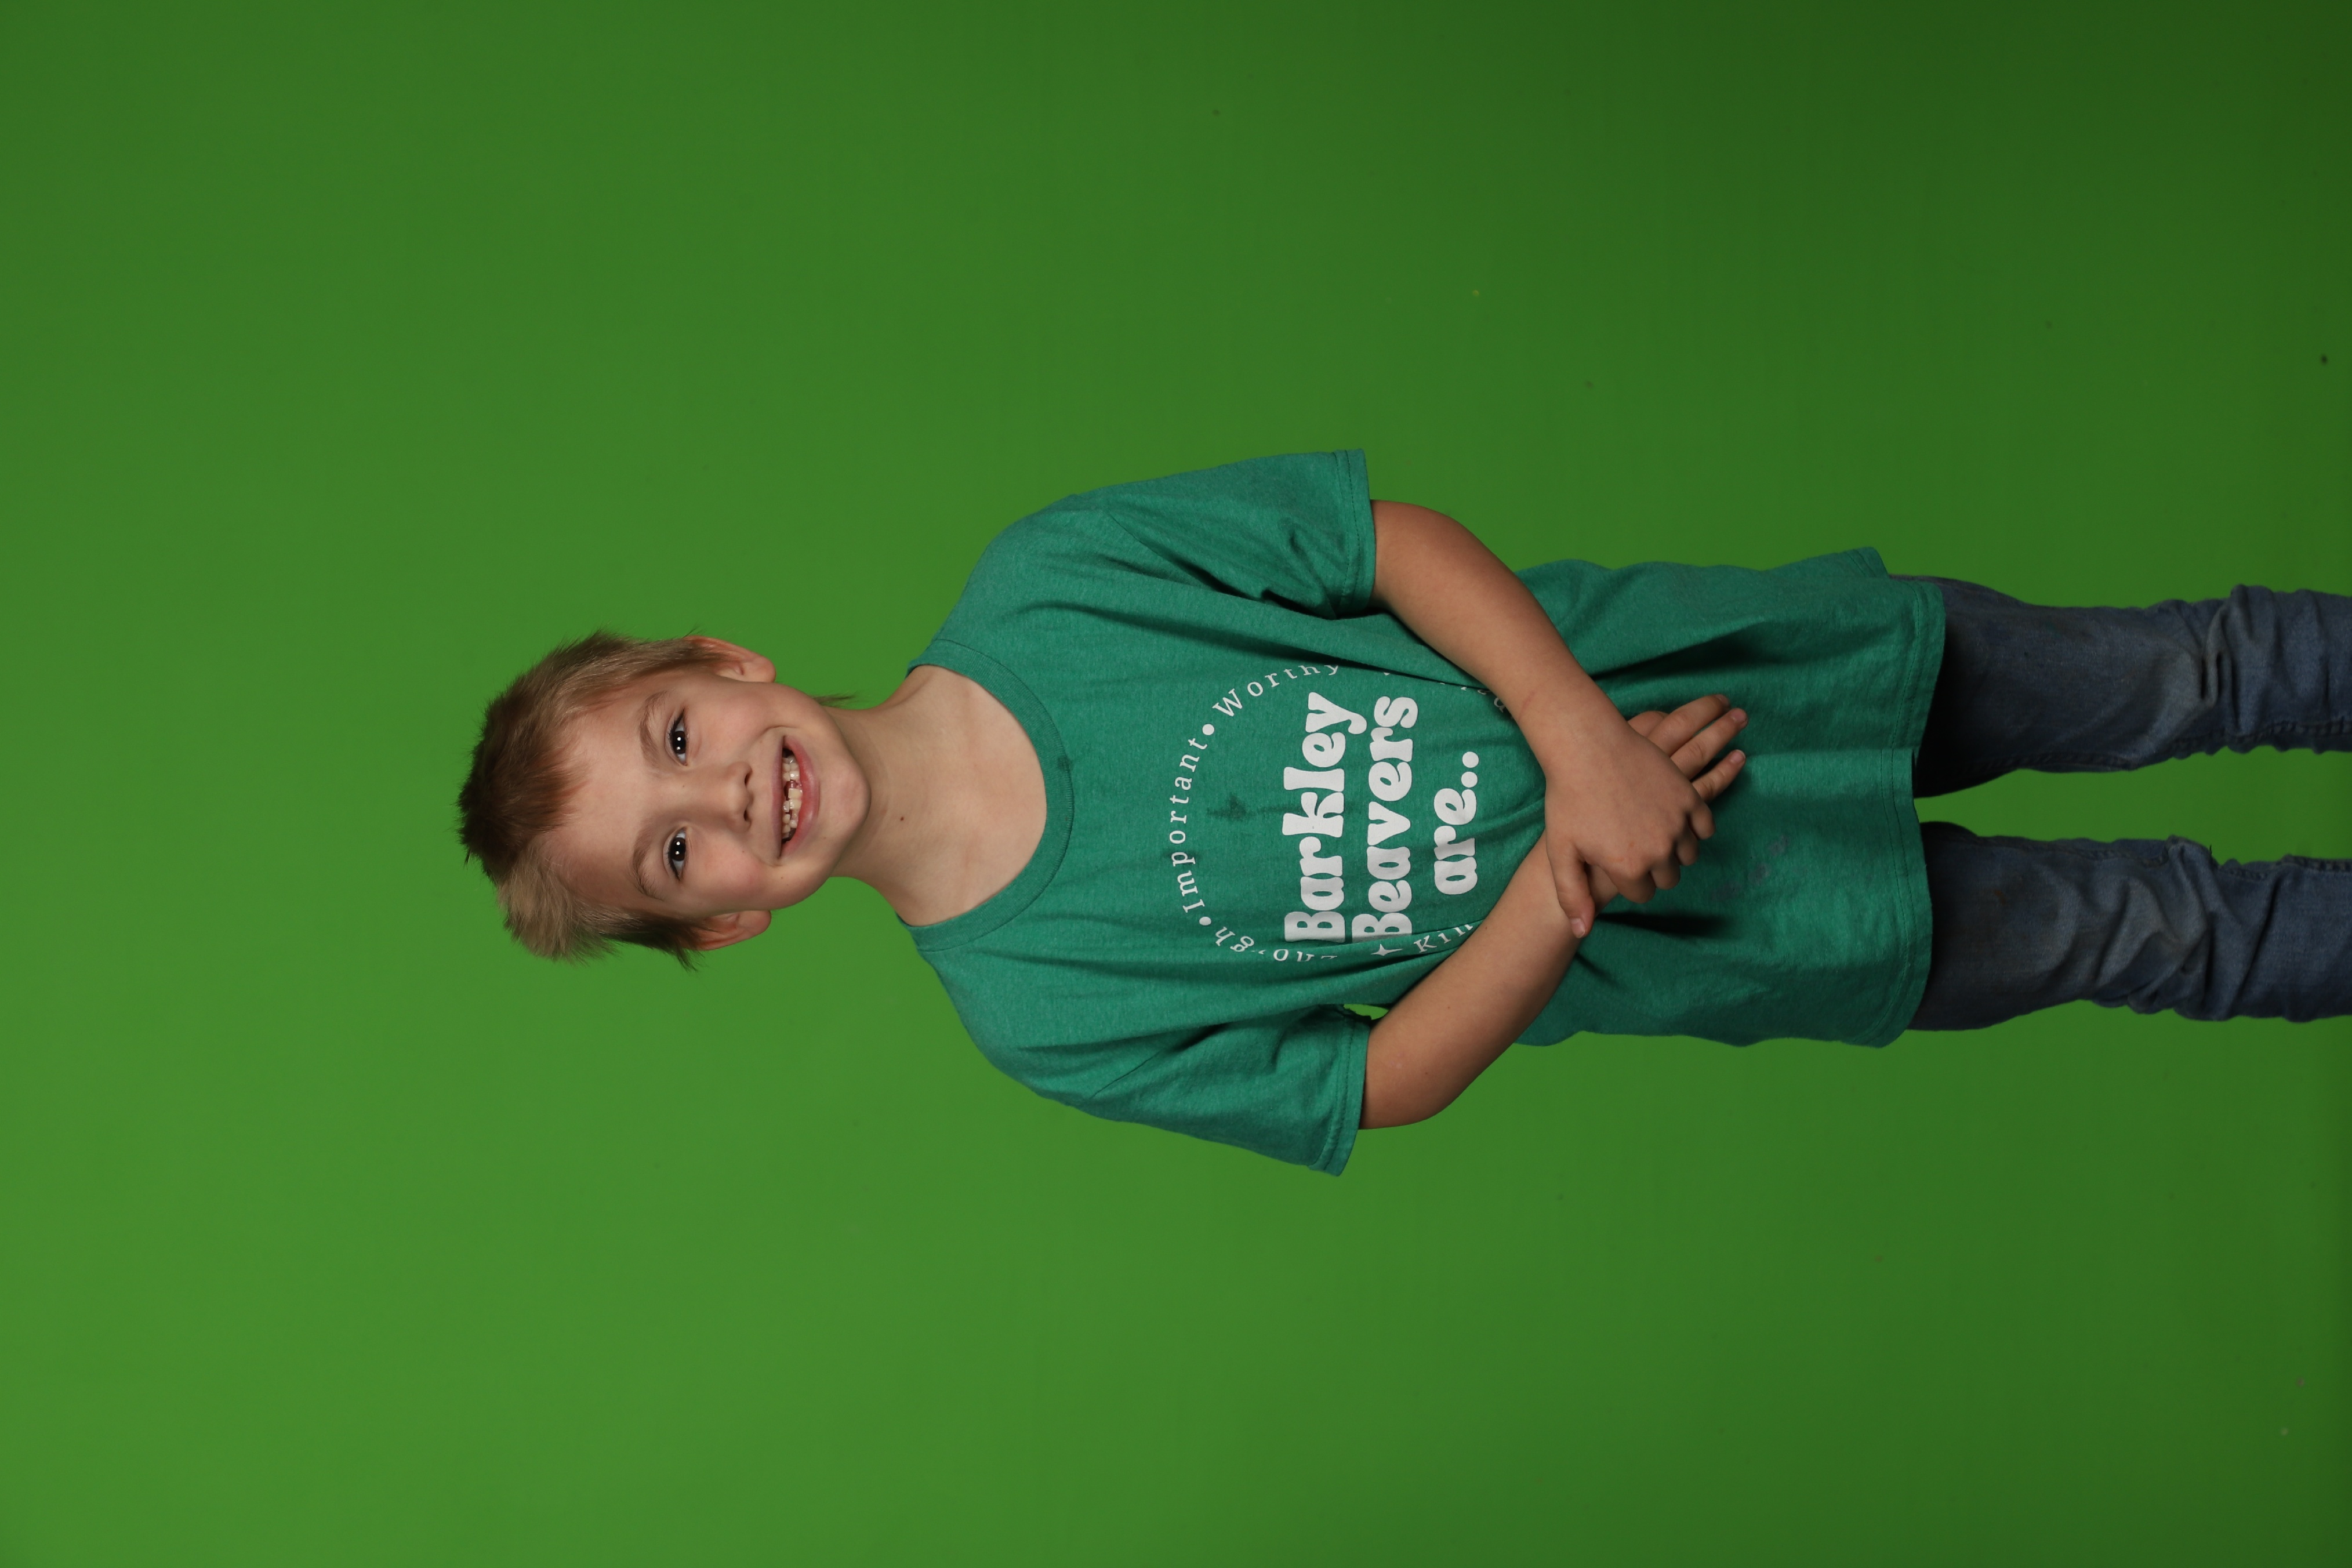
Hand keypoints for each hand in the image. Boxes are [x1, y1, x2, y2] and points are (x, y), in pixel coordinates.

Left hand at [1550, 695, 1746, 925]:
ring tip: (1653, 835)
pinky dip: (1693, 828)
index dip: (1629, 882)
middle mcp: (1658, 850)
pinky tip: (1675, 821)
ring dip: (1675, 850)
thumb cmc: (1568, 798)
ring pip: (1689, 855)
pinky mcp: (1689, 797)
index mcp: (1628, 867)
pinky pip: (1705, 827)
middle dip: (1653, 870)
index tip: (1618, 865)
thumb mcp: (1562, 850)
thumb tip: (1580, 933)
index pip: (1642, 895)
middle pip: (1668, 878)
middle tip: (1634, 848)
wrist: (1587, 746)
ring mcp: (1677, 823)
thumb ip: (1572, 895)